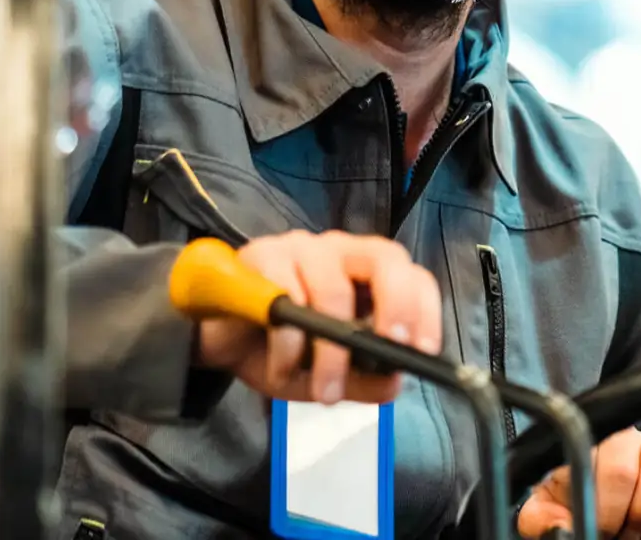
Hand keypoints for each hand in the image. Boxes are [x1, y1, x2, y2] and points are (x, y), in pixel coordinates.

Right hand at [198, 230, 442, 404]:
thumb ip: (363, 380)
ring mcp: (301, 246)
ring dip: (332, 349)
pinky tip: (282, 367)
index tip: (423, 351)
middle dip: (395, 303)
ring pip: (333, 287)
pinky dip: (288, 342)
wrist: (217, 339)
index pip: (411, 275)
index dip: (424, 309)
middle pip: (384, 257)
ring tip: (324, 392)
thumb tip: (395, 383)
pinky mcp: (262, 254)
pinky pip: (284, 296)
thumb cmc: (280, 348)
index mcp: (365, 273)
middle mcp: (340, 250)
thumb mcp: (326, 376)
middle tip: (391, 348)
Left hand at [518, 428, 640, 539]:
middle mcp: (622, 437)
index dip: (599, 507)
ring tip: (639, 531)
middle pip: (622, 469)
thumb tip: (561, 528)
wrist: (610, 519)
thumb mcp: (550, 513)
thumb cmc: (578, 508)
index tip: (601, 529)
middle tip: (618, 535)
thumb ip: (543, 519)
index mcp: (584, 442)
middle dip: (621, 517)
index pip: (587, 459)